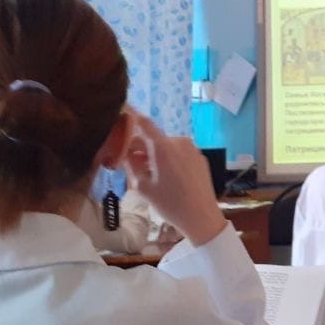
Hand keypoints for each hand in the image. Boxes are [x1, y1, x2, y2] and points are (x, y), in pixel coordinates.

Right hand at [122, 112, 226, 246]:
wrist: (201, 217)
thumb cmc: (169, 204)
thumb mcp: (142, 186)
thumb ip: (131, 164)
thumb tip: (125, 151)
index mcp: (164, 146)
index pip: (144, 123)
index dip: (132, 115)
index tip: (123, 107)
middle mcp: (179, 142)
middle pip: (154, 138)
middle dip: (140, 147)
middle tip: (128, 163)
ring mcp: (192, 149)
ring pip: (166, 146)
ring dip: (154, 154)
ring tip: (148, 174)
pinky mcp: (200, 158)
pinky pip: (179, 153)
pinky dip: (168, 158)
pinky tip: (166, 176)